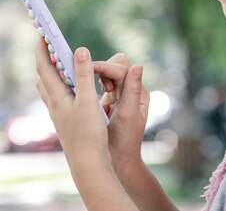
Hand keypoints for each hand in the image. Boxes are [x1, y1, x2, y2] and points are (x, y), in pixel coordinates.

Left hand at [35, 39, 108, 169]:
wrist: (88, 164)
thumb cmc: (88, 133)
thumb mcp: (88, 100)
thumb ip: (84, 74)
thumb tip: (79, 49)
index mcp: (57, 96)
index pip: (45, 67)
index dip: (42, 49)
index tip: (41, 33)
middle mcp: (54, 104)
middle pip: (43, 76)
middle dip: (44, 59)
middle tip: (48, 44)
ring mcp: (59, 114)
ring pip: (49, 89)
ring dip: (51, 73)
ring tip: (57, 63)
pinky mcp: (66, 122)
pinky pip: (58, 98)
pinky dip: (60, 86)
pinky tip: (71, 90)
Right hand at [93, 54, 149, 175]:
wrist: (119, 160)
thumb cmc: (125, 141)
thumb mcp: (128, 115)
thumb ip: (132, 91)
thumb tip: (139, 66)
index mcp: (139, 93)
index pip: (122, 68)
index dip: (105, 67)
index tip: (89, 70)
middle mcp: (131, 90)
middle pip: (116, 65)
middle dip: (102, 69)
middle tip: (95, 86)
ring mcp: (120, 94)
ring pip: (108, 72)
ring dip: (97, 76)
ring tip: (93, 92)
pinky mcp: (110, 100)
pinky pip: (101, 83)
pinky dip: (93, 83)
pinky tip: (86, 93)